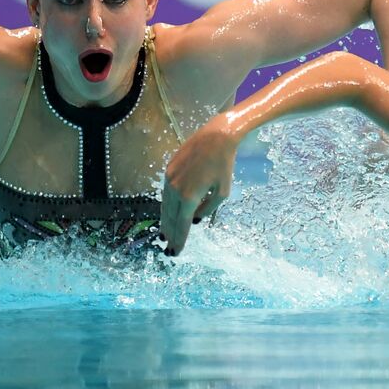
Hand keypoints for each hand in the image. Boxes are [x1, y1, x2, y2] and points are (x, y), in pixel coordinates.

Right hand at [160, 117, 239, 255]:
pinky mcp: (168, 170)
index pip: (181, 224)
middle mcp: (175, 189)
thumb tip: (195, 220)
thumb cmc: (223, 165)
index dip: (179, 239)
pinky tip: (168, 213)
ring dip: (165, 221)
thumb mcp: (222, 191)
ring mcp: (169, 179)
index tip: (176, 252)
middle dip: (170, 234)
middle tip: (169, 248)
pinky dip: (166, 206)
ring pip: (164, 206)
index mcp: (189, 197)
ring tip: (165, 235)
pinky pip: (165, 194)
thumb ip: (208, 209)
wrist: (215, 137)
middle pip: (170, 218)